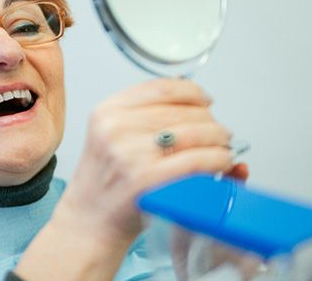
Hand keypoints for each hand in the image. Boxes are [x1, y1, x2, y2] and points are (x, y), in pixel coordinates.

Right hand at [16, 78, 242, 280]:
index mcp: (107, 111)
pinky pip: (197, 160)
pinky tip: (222, 162)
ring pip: (195, 132)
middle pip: (183, 110)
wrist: (88, 223)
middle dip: (211, 121)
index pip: (162, 87)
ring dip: (219, 139)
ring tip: (223, 148)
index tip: (205, 100)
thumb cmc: (104, 184)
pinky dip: (218, 159)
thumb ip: (143, 115)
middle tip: (219, 133)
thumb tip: (194, 98)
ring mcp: (130, 153)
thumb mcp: (111, 137)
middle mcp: (116, 127)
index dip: (193, 91)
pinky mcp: (147, 178)